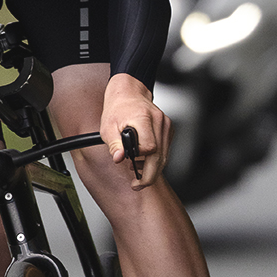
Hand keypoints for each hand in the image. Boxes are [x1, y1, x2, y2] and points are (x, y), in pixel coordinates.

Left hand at [100, 74, 171, 189]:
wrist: (128, 92)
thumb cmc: (118, 108)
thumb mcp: (108, 127)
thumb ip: (114, 144)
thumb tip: (118, 158)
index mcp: (144, 119)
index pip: (149, 148)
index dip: (140, 160)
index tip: (130, 167)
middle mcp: (159, 121)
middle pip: (160, 156)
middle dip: (149, 175)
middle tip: (137, 184)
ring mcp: (166, 124)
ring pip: (165, 155)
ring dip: (152, 168)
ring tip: (137, 170)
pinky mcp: (169, 128)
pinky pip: (165, 150)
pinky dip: (156, 158)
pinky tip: (144, 159)